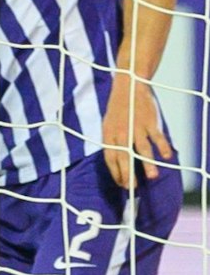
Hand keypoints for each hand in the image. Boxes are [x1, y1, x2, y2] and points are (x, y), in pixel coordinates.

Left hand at [101, 75, 172, 189]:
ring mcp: (136, 127)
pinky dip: (163, 147)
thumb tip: (117, 162)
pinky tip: (167, 157)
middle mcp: (121, 132)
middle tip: (132, 187)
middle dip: (128, 173)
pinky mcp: (149, 122)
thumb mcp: (108, 125)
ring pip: (142, 148)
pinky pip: (157, 137)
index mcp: (108, 134)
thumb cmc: (118, 110)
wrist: (128, 87)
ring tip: (152, 177)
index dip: (115, 172)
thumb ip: (113, 142)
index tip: (122, 184)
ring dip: (148, 163)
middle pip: (124, 156)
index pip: (110, 158)